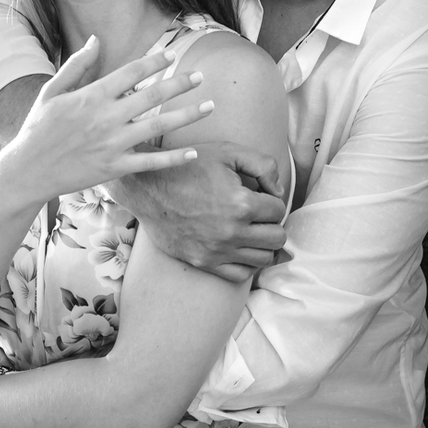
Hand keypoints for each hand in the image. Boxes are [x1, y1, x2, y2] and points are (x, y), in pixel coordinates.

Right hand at [0, 36, 214, 201]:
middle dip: (180, 85)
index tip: (173, 55)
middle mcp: (106, 118)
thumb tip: (96, 40)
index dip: (154, 62)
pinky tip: (193, 152)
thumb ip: (78, 65)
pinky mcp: (115, 168)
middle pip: (152, 97)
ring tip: (210, 106)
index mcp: (92, 96)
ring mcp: (112, 144)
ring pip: (158, 127)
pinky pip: (150, 162)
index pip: (131, 73)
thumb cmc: (39, 128)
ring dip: (187, 115)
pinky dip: (173, 158)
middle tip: (201, 77)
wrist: (27, 170)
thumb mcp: (52, 91)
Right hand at [104, 141, 288, 281]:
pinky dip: (248, 263)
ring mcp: (217, 250)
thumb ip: (263, 165)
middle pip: (277, 238)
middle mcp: (232, 232)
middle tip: (259, 214)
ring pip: (264, 258)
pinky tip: (241, 247)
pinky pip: (241, 275)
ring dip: (263, 243)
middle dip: (272, 223)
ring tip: (251, 230)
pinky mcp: (204, 262)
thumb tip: (279, 191)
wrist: (149, 188)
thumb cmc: (189, 166)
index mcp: (241, 203)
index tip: (259, 196)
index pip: (279, 210)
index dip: (271, 200)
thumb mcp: (228, 152)